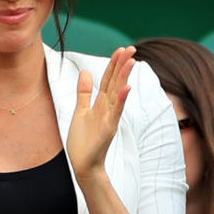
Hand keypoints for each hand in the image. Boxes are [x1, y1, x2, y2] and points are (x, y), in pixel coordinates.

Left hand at [67, 46, 134, 180]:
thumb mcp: (81, 111)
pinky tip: (127, 88)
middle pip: (115, 83)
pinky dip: (121, 101)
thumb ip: (84, 93)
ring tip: (131, 61)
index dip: (113, 64)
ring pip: (117, 94)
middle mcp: (107, 109)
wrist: (84, 164)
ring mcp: (109, 119)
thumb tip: (86, 72)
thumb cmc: (83, 141)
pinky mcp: (108, 129)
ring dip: (124, 78)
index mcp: (100, 104)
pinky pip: (116, 113)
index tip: (121, 49)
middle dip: (122, 66)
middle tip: (132, 48)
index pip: (108, 80)